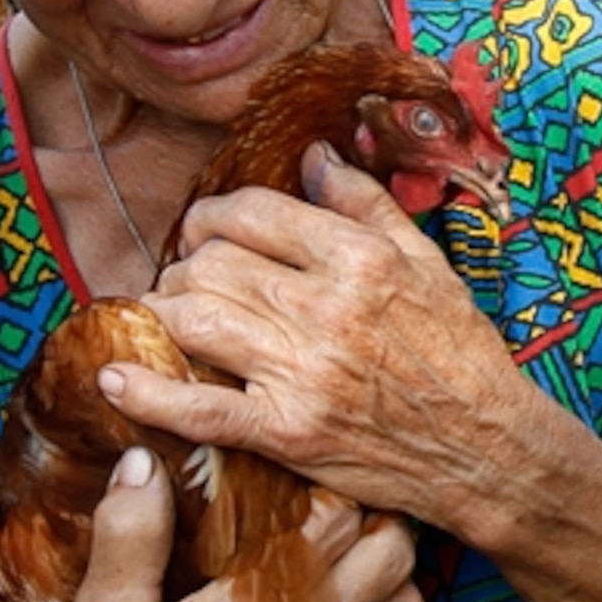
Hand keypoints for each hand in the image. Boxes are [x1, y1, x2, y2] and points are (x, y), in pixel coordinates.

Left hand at [100, 149, 561, 529]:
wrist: (486, 447)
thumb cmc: (460, 353)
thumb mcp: (428, 262)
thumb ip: (365, 203)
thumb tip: (313, 154)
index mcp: (359, 259)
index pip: (252, 213)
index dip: (214, 216)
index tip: (209, 230)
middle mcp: (325, 310)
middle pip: (212, 265)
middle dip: (186, 266)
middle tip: (188, 277)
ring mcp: (301, 374)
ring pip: (194, 323)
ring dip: (166, 313)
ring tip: (169, 314)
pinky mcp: (286, 433)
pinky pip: (198, 409)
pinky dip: (148, 395)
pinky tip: (115, 381)